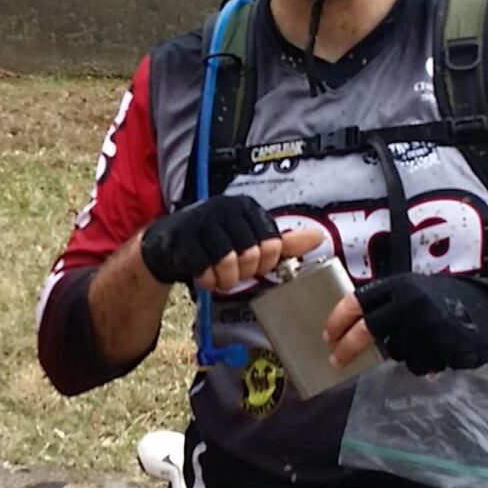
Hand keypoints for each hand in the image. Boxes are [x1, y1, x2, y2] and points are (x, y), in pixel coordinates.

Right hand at [139, 195, 324, 289]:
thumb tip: (318, 238)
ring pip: (228, 263)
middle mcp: (226, 208)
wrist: (169, 243)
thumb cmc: (215, 242)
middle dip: (243, 273)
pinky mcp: (184, 238)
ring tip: (218, 275)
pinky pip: (204, 268)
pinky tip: (203, 275)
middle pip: (251, 256)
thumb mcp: (251, 240)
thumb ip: (284, 243)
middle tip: (233, 271)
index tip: (253, 265)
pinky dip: (206, 280)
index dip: (264, 264)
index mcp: (247, 208)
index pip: (273, 245)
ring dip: (224, 279)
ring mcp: (203, 221)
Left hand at [322, 274, 487, 374]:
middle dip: (347, 348)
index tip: (328, 334)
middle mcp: (409, 305)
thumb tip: (359, 323)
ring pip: (394, 351)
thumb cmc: (457, 299)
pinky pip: (417, 364)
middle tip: (336, 361)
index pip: (358, 301)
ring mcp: (424, 329)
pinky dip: (423, 362)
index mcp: (402, 286)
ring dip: (401, 352)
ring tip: (424, 341)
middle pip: (367, 331)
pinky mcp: (438, 350)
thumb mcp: (421, 289)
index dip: (338, 319)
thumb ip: (392, 303)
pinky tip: (438, 351)